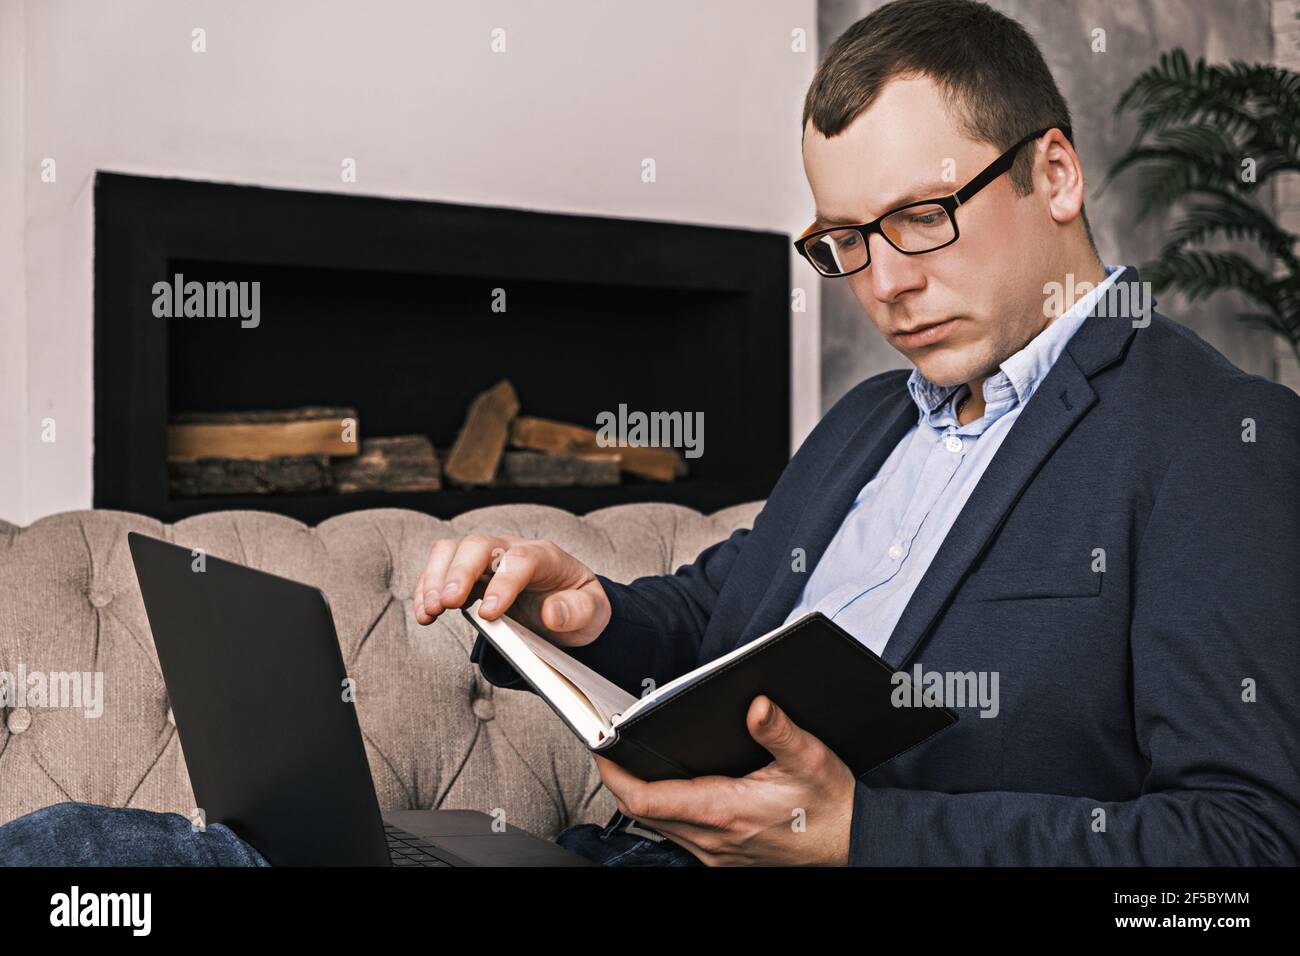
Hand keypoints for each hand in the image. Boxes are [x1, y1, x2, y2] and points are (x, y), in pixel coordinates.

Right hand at [412, 534, 610, 647]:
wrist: (569, 605)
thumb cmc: (580, 605)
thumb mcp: (593, 613)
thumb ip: (578, 611)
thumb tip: (553, 612)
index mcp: (546, 556)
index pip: (522, 559)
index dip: (504, 583)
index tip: (490, 613)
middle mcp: (512, 549)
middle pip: (480, 545)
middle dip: (460, 573)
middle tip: (448, 604)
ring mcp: (488, 558)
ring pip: (453, 550)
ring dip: (437, 578)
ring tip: (431, 610)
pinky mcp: (470, 573)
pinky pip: (441, 569)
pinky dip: (428, 589)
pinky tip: (425, 613)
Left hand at [595, 695, 856, 865]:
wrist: (854, 843)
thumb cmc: (831, 804)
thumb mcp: (811, 758)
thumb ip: (779, 731)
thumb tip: (756, 704)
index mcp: (724, 810)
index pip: (645, 798)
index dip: (614, 773)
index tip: (600, 747)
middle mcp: (712, 837)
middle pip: (642, 810)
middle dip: (620, 778)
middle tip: (610, 743)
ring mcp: (715, 851)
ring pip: (658, 823)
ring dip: (641, 793)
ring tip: (634, 757)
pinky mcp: (723, 855)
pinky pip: (679, 832)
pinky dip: (665, 806)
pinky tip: (674, 782)